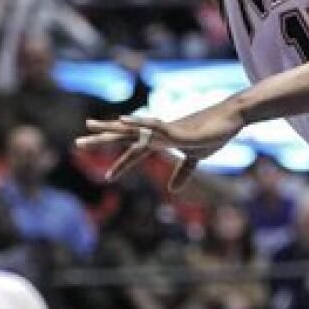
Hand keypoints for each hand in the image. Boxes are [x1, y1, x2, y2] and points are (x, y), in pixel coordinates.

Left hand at [76, 98, 245, 191]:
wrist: (231, 118)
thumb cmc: (213, 133)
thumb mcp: (196, 158)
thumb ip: (183, 172)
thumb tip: (172, 189)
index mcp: (161, 142)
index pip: (134, 154)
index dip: (120, 165)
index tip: (105, 177)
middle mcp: (157, 134)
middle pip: (124, 138)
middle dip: (101, 139)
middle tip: (77, 142)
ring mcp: (165, 130)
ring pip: (132, 129)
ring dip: (111, 128)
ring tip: (90, 125)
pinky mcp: (176, 130)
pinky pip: (153, 125)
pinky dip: (138, 123)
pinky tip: (123, 120)